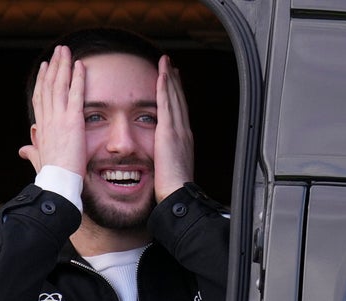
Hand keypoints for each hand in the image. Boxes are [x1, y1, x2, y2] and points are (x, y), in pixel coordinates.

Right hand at [18, 46, 86, 176]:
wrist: (57, 181)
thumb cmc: (50, 174)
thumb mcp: (38, 159)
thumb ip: (31, 151)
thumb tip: (23, 150)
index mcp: (41, 127)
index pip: (40, 97)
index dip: (42, 80)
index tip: (45, 67)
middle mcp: (47, 119)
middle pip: (48, 86)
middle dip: (53, 66)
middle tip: (57, 51)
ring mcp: (59, 118)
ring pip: (59, 85)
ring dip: (63, 65)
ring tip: (66, 51)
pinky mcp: (73, 120)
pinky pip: (75, 93)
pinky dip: (78, 77)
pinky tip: (80, 64)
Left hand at [153, 55, 193, 201]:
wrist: (178, 194)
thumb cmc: (173, 188)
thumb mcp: (172, 168)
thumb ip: (168, 157)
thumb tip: (164, 156)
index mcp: (184, 140)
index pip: (180, 111)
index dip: (178, 94)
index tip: (174, 81)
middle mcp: (184, 131)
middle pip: (180, 99)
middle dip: (175, 80)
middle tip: (171, 64)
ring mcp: (178, 130)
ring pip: (174, 97)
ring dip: (169, 78)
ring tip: (165, 62)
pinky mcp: (169, 133)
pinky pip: (166, 105)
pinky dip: (165, 88)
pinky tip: (162, 75)